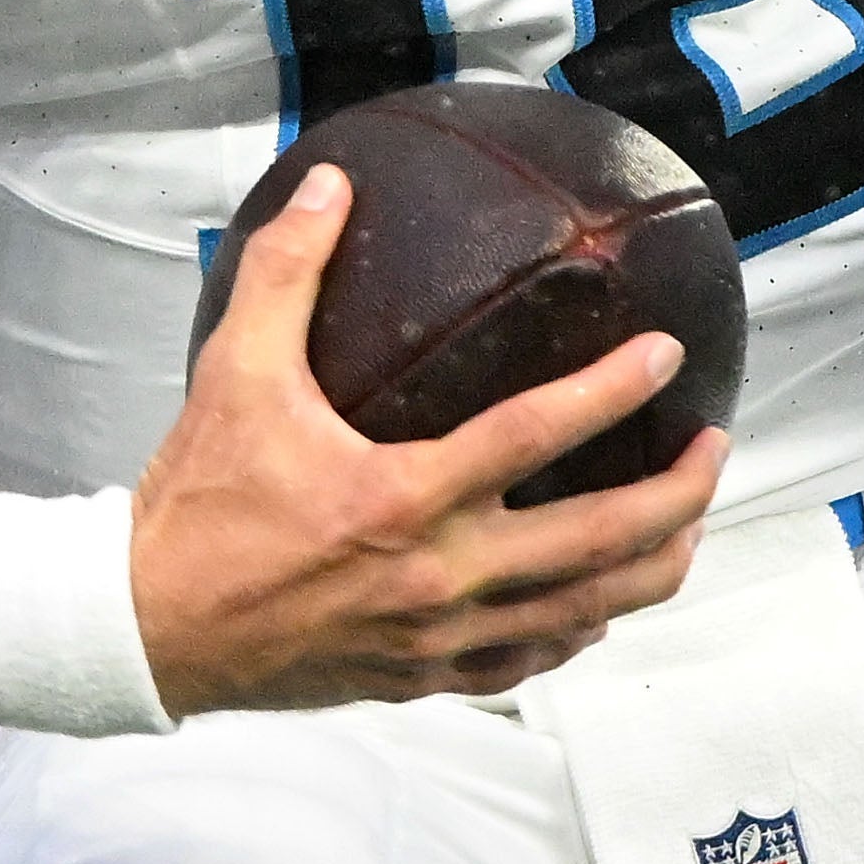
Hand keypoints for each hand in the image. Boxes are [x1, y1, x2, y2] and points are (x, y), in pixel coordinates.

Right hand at [128, 167, 720, 713]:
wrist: (151, 625)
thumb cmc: (197, 503)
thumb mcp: (234, 373)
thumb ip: (285, 273)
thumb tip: (327, 186)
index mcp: (406, 498)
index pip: (537, 436)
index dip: (612, 392)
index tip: (665, 356)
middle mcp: (442, 575)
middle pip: (602, 541)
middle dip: (679, 494)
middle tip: (712, 446)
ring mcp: (443, 637)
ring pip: (588, 610)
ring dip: (652, 564)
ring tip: (686, 523)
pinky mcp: (427, 677)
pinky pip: (533, 659)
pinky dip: (580, 625)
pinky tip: (596, 602)